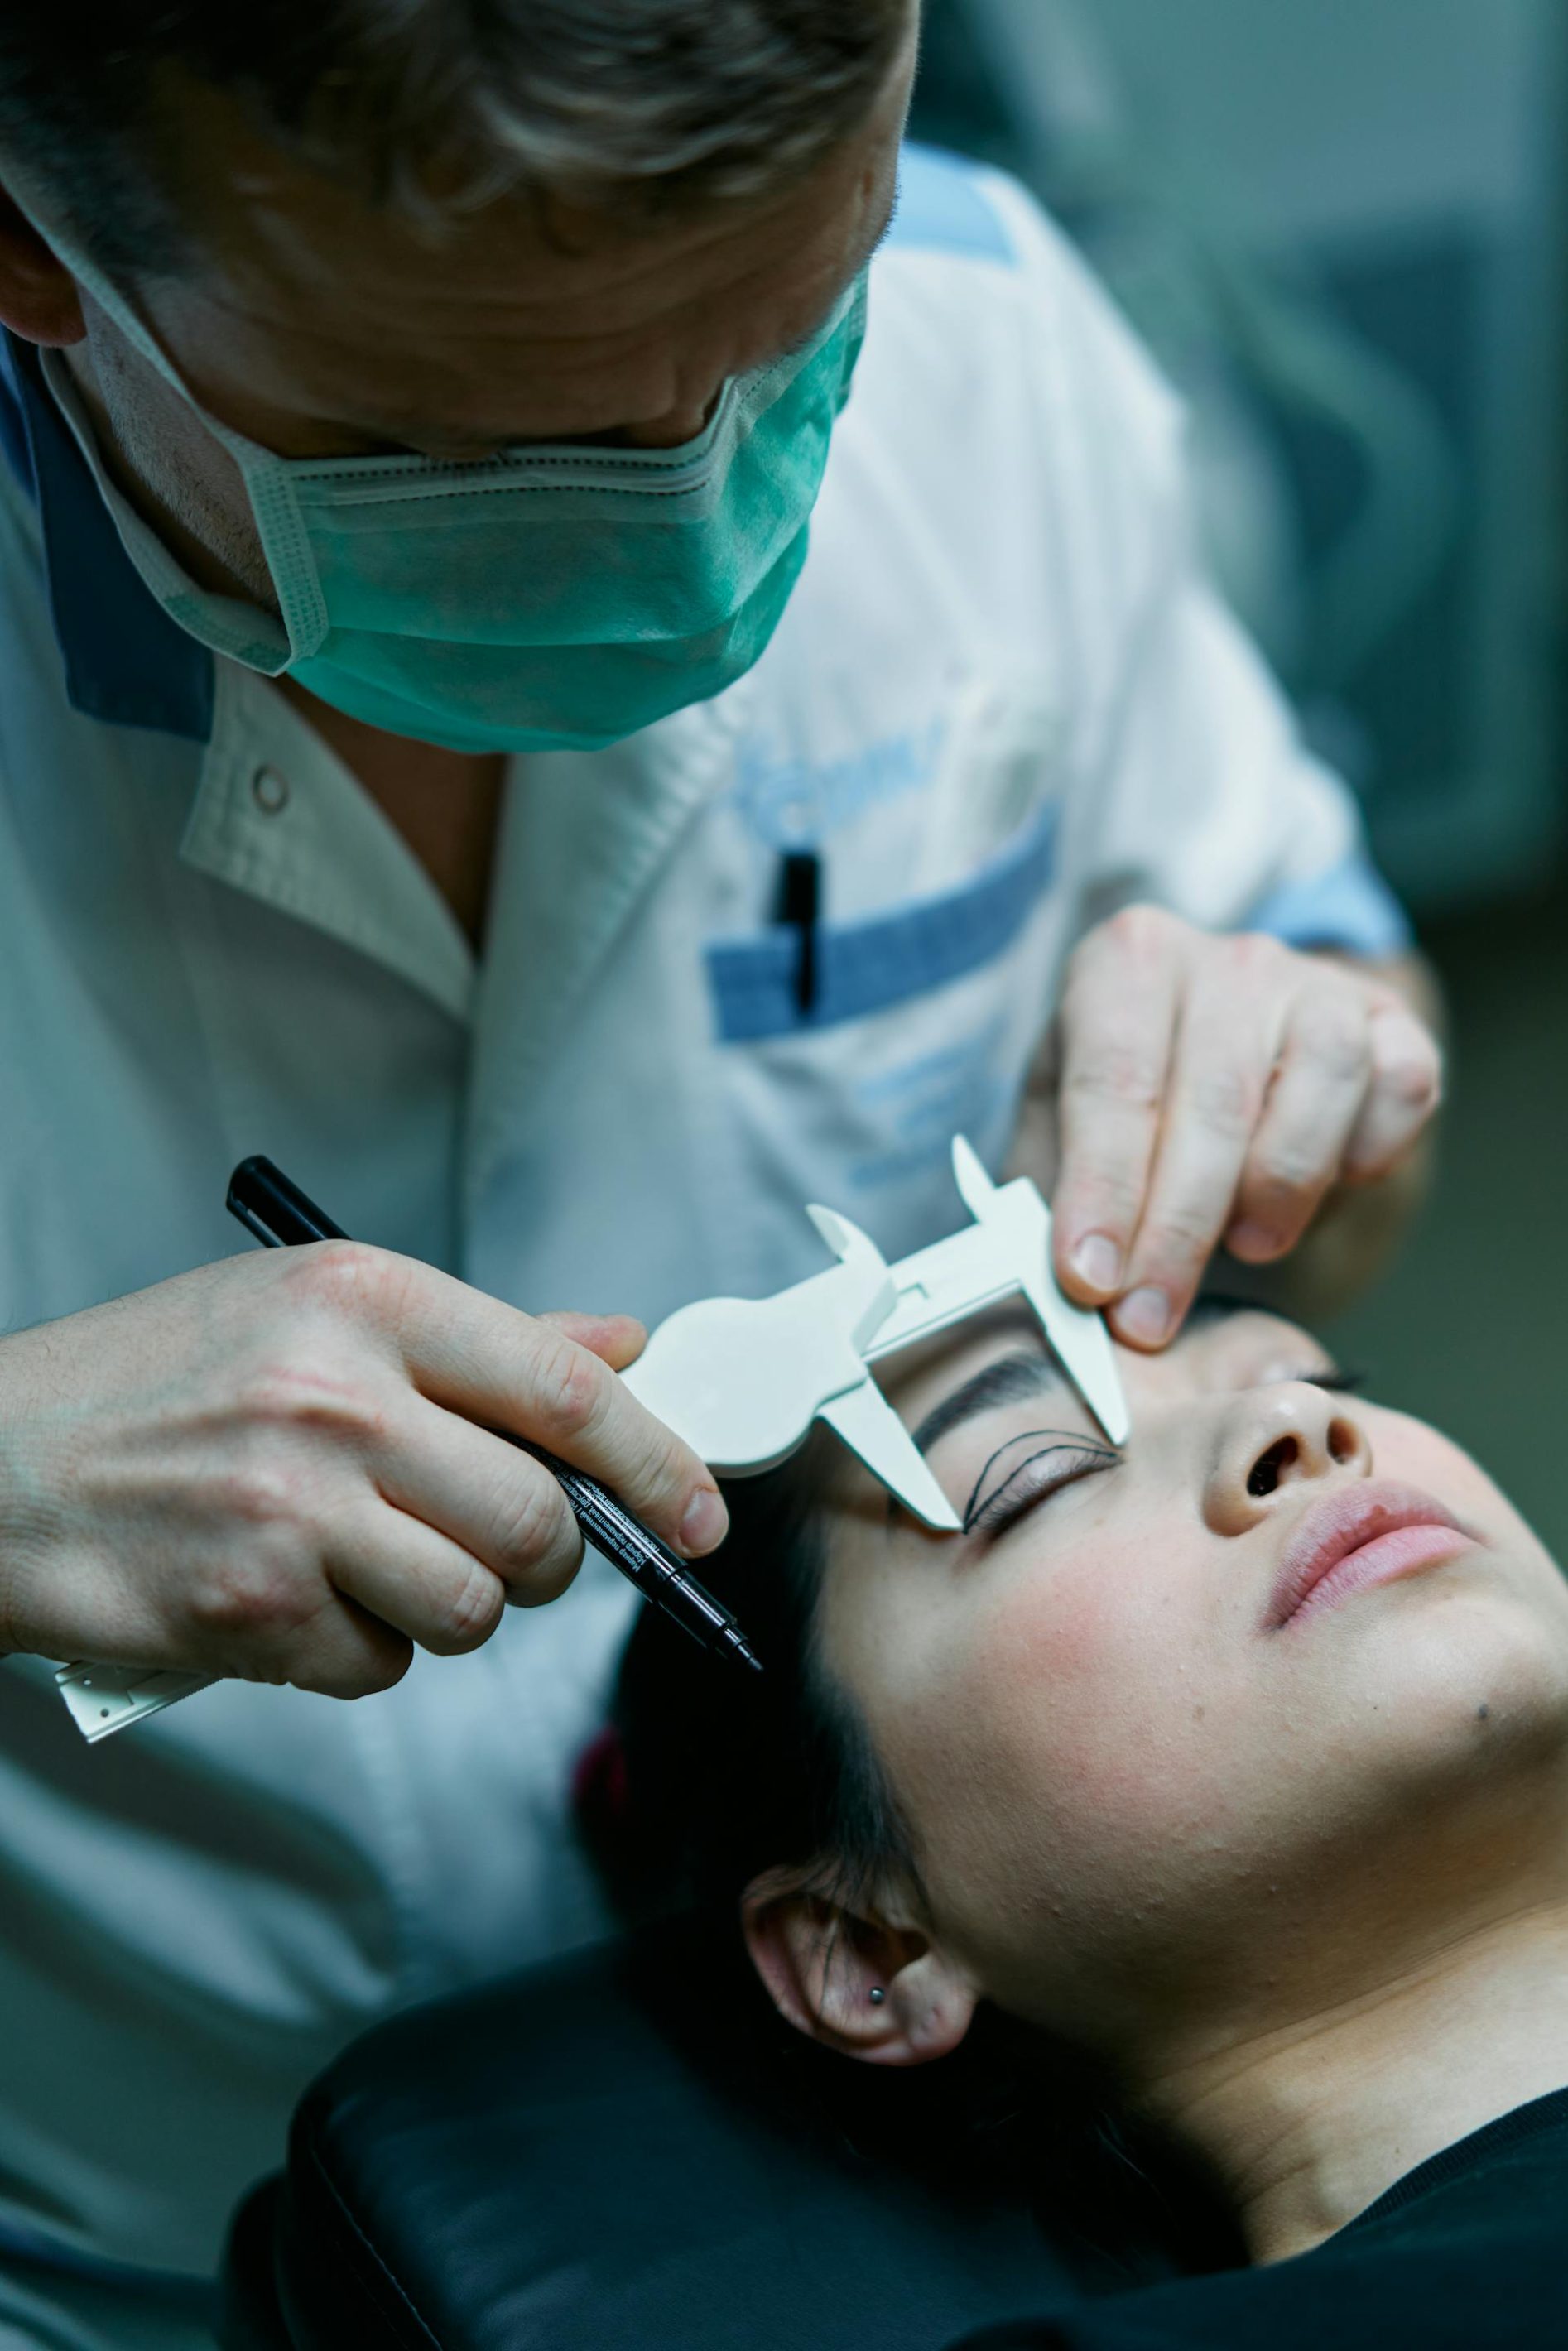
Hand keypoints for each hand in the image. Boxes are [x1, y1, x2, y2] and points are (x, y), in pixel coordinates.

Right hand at [0, 1244, 726, 1695]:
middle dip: (552, 1559)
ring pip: (476, 1607)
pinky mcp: (251, 1611)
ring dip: (456, 1610)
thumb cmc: (153, 1382)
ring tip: (382, 1567)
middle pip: (536, 1520)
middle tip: (515, 1552)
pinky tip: (303, 1598)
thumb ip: (479, 1337)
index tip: (700, 1511)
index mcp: (365, 1299)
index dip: (658, 1459)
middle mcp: (335, 1395)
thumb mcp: (310, 1308)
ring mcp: (291, 1508)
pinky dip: (364, 1649)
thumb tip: (618, 1344)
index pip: (565, 1386)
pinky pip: (385, 1665)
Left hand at [1038, 907, 1442, 1346]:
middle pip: (1212, 1099)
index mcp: (1124, 965)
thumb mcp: (1059, 1133)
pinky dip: (1369, 1154)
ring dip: (1282, 1186)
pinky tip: (1325, 1191)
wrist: (1225, 1060)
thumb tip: (1057, 1287)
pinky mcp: (1391, 1022)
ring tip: (1247, 1246)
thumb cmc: (1129, 1108)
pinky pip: (1401, 1088)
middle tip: (1150, 1318)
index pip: (1112, 1082)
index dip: (1101, 1191)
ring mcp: (1315, 984)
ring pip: (1321, 1081)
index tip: (1090, 1280)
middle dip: (1178, 1229)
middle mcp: (1223, 959)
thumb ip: (1049, 1199)